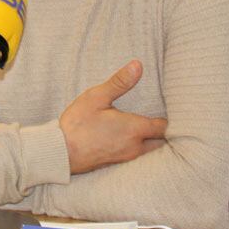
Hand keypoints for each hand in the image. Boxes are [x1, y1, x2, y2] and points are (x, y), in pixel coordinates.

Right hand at [57, 60, 168, 174]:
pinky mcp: (116, 163)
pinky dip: (138, 147)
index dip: (168, 117)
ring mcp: (126, 157)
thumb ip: (119, 82)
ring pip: (149, 150)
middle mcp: (135, 146)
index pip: (163, 126)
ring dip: (151, 140)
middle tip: (160, 116)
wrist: (59, 153)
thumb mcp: (96, 97)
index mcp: (134, 129)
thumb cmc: (78, 124)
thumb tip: (138, 65)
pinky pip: (136, 155)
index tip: (168, 107)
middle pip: (160, 141)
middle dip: (162, 131)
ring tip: (147, 126)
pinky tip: (128, 138)